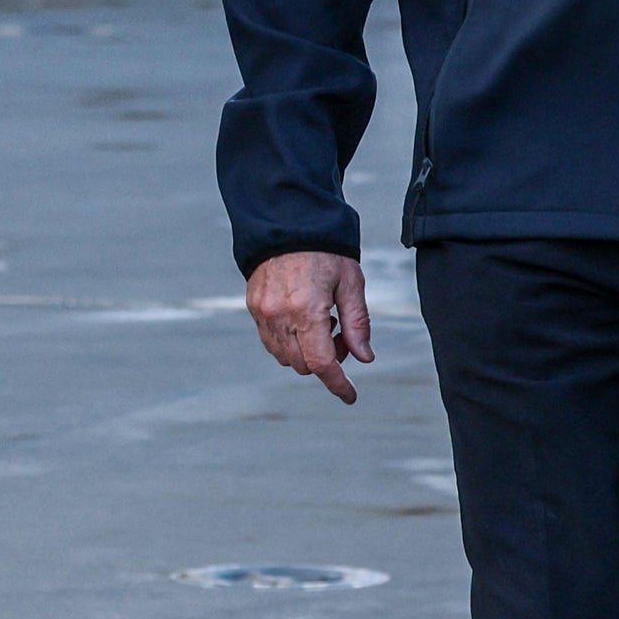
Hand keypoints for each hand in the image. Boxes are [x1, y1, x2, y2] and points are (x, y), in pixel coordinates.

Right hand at [247, 249, 371, 403]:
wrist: (288, 223)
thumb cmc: (325, 251)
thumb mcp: (351, 283)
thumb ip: (357, 323)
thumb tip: (364, 358)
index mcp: (307, 310)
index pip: (322, 363)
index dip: (338, 384)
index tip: (350, 396)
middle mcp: (280, 315)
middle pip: (304, 364)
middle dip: (326, 362)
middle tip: (340, 335)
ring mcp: (263, 313)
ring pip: (285, 357)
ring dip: (306, 353)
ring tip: (321, 323)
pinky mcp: (254, 307)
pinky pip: (271, 342)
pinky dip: (289, 343)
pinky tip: (303, 320)